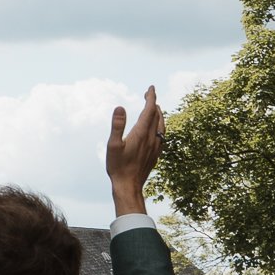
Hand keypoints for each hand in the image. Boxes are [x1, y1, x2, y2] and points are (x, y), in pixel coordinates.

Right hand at [105, 88, 163, 212]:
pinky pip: (162, 135)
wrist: (129, 186)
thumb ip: (117, 125)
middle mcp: (152, 138)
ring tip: (155, 108)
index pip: (150, 110)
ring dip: (159, 114)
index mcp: (142, 133)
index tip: (151, 88)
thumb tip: (120, 107)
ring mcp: (155, 147)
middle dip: (154, 103)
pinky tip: (156, 129)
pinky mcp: (156, 154)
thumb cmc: (118, 166)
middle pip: (157, 116)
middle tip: (149, 95)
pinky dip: (160, 126)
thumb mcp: (113, 145)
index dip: (151, 97)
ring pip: (162, 126)